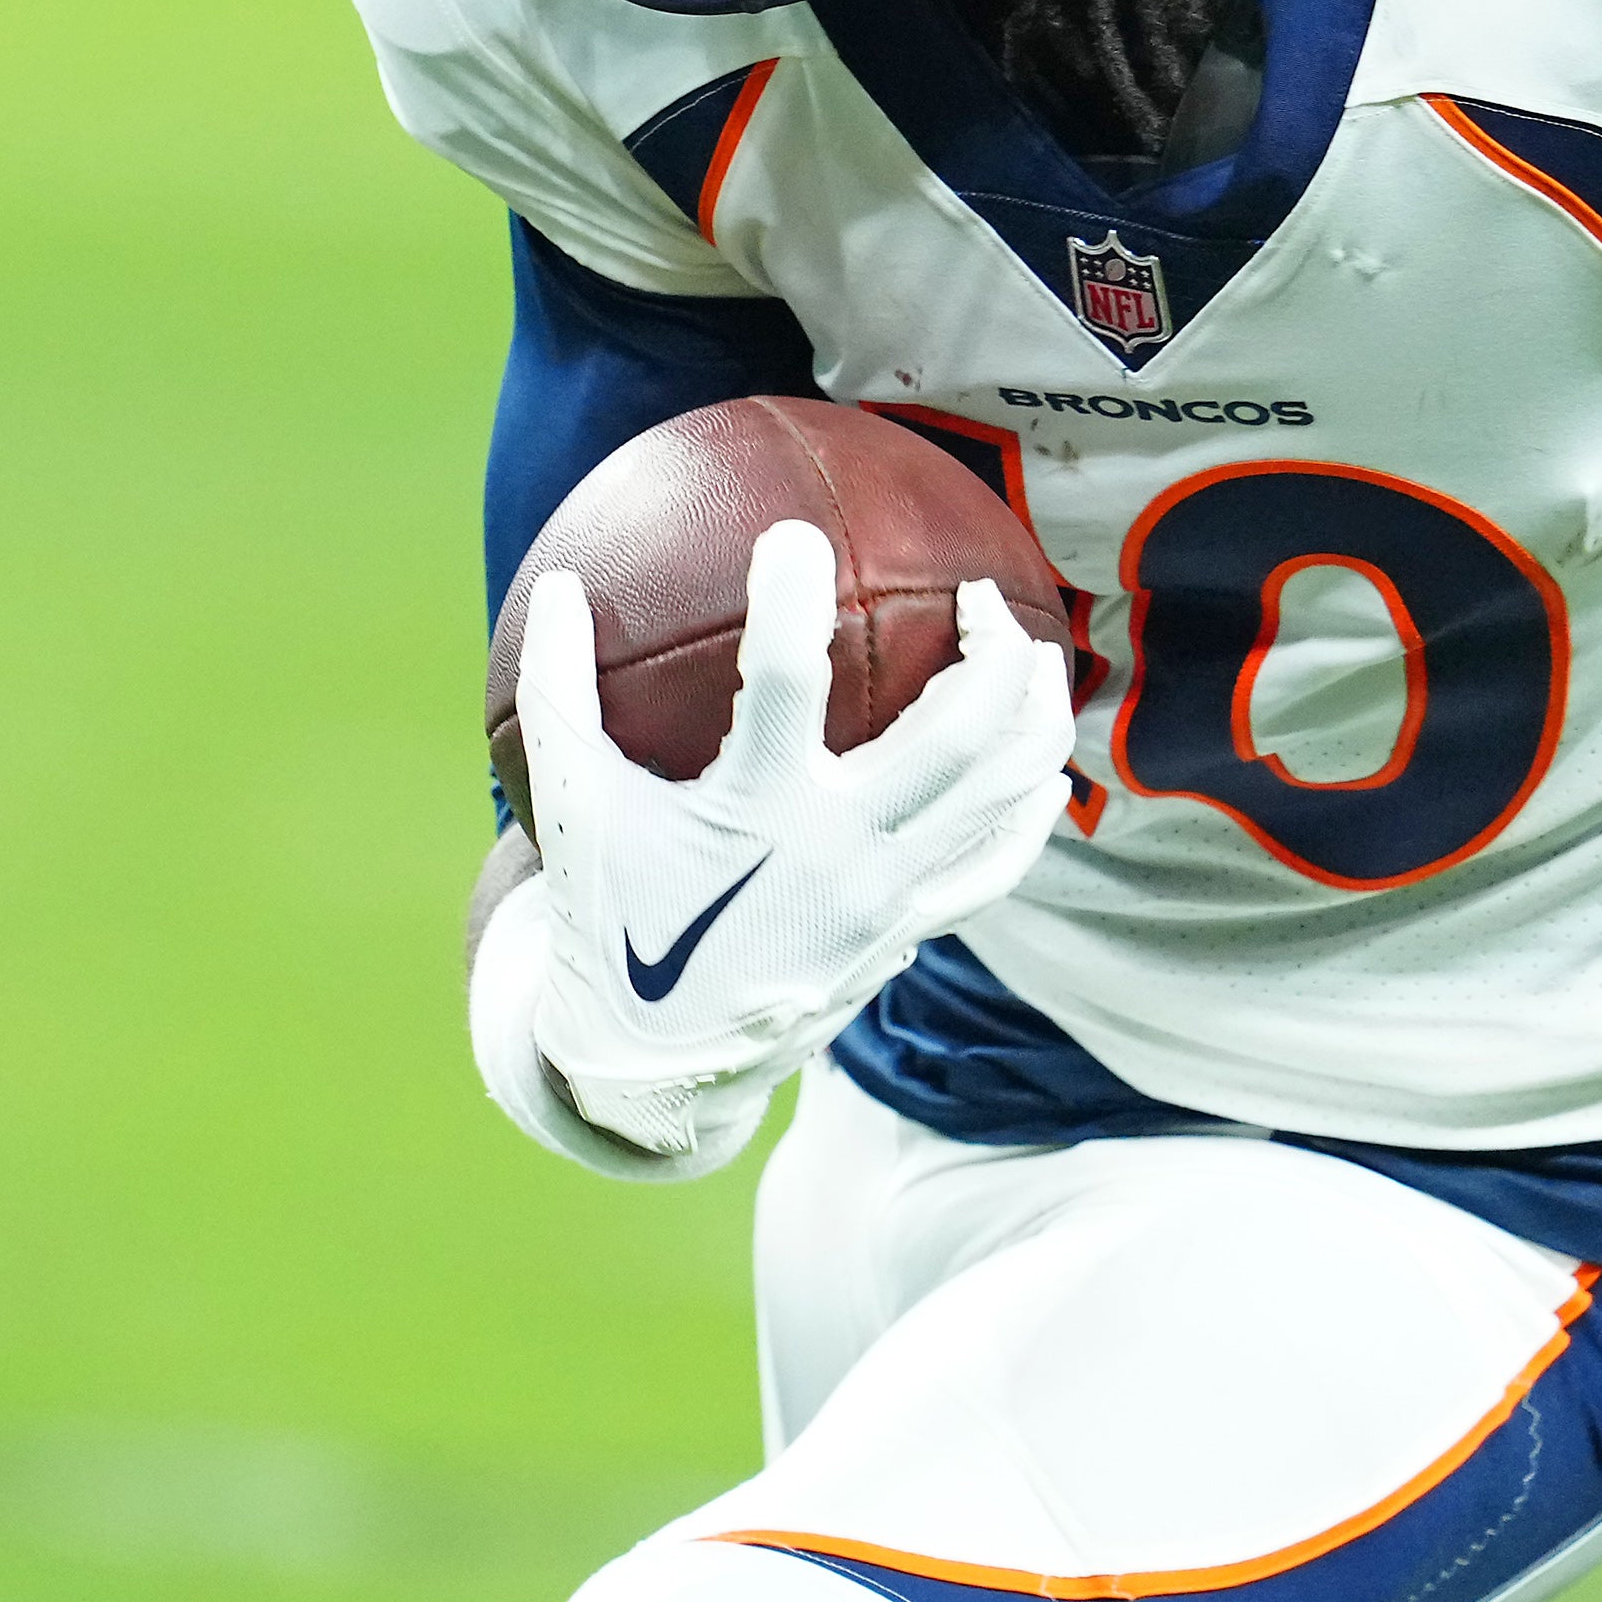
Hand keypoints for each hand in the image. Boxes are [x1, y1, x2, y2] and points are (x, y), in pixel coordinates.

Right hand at [514, 519, 1073, 1155]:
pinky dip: (1029, 809)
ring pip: (999, 793)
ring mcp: (886, 897)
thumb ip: (559, 693)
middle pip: (955, 737)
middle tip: (976, 592)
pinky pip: (996, 863)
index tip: (796, 535)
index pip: (782, 686)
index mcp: (752, 813)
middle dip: (988, 650)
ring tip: (1036, 651)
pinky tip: (1042, 765)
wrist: (655, 1066)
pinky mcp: (908, 929)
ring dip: (1034, 714)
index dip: (789, 601)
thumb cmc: (610, 917)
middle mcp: (837, 852)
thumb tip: (560, 583)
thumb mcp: (574, 807)